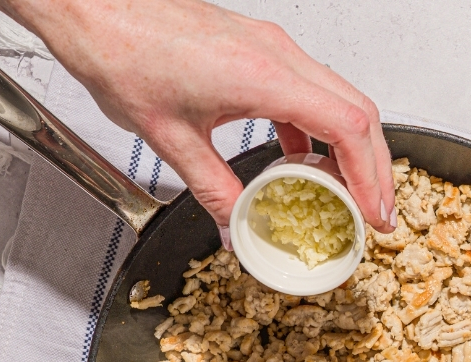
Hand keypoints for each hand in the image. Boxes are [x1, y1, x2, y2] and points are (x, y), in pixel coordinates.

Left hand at [0, 0, 394, 231]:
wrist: (93, 8)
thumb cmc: (122, 52)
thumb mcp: (170, 141)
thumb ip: (214, 192)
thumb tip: (238, 229)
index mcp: (263, 75)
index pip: (346, 127)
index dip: (371, 177)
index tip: (377, 215)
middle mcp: (275, 54)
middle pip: (357, 110)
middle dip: (374, 168)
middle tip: (376, 214)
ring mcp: (269, 47)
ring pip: (338, 98)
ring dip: (349, 150)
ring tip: (345, 196)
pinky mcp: (256, 49)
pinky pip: (306, 92)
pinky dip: (316, 132)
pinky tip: (302, 164)